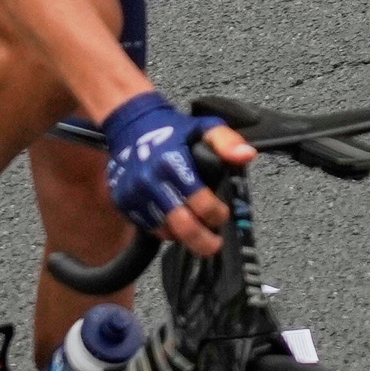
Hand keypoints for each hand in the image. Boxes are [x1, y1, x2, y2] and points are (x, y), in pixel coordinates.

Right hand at [100, 90, 250, 252]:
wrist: (132, 125)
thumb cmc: (172, 130)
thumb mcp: (205, 127)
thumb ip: (227, 142)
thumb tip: (246, 155)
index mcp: (172, 162)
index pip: (201, 202)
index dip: (216, 214)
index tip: (223, 215)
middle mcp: (151, 180)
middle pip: (181, 225)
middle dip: (202, 240)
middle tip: (214, 245)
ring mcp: (134, 193)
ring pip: (163, 230)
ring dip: (183, 236)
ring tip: (196, 232)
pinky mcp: (123, 201)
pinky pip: (147, 226)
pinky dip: (164, 229)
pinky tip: (176, 223)